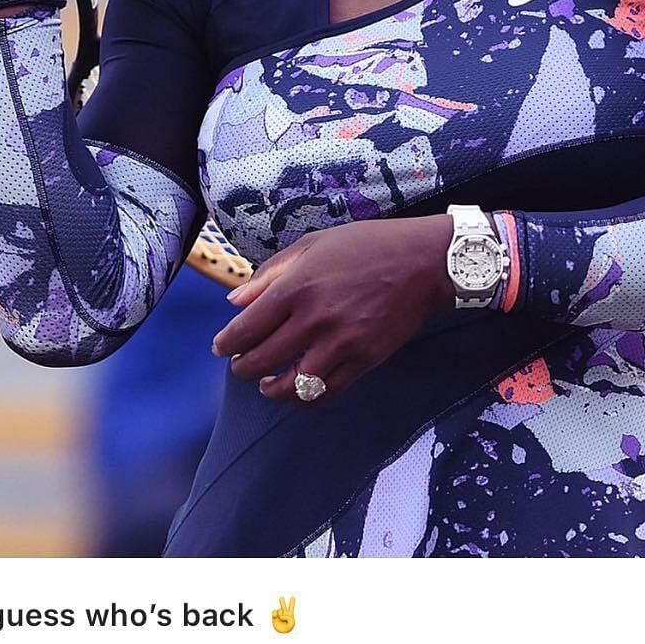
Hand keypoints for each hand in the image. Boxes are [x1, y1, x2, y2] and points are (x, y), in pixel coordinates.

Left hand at [210, 214, 453, 403]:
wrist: (424, 262)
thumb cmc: (367, 245)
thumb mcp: (313, 245)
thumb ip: (270, 274)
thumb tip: (235, 301)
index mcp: (297, 287)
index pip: (246, 328)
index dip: (227, 343)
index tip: (220, 347)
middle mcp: (314, 319)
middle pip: (262, 360)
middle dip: (242, 368)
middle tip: (239, 365)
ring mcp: (340, 344)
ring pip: (291, 385)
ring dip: (271, 389)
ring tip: (266, 384)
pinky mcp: (364, 361)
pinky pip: (326, 393)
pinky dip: (305, 398)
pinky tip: (298, 390)